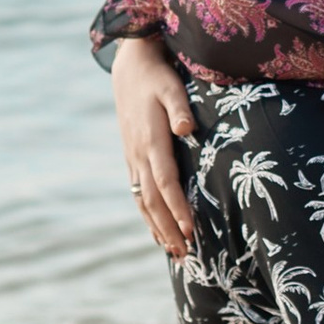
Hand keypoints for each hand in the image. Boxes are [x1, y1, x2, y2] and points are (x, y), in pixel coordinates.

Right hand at [113, 34, 196, 255]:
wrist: (131, 68)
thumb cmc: (158, 77)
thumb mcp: (171, 86)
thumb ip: (180, 108)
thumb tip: (187, 128)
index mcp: (151, 141)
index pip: (166, 183)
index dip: (177, 208)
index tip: (192, 230)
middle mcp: (139, 155)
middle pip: (153, 201)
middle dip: (169, 229)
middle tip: (186, 255)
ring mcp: (133, 158)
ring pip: (143, 201)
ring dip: (157, 228)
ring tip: (174, 253)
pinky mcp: (132, 158)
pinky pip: (138, 194)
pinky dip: (148, 216)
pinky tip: (157, 231)